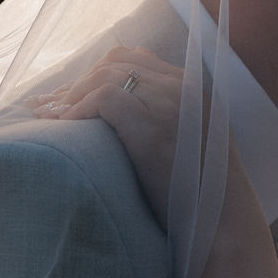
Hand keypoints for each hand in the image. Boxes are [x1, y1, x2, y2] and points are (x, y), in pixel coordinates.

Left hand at [34, 46, 191, 228]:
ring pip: (106, 75)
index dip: (101, 72)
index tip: (76, 94)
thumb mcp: (196, 142)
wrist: (223, 220)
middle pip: (117, 61)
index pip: (137, 58)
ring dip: (74, 93)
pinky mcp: (151, 125)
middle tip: (55, 105)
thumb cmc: (205, 192)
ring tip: (53, 116)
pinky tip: (65, 125)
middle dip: (81, 80)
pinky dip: (78, 108)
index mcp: (193, 88)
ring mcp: (168, 103)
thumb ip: (173, 117)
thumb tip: (130, 111)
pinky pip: (103, 98)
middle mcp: (182, 87)